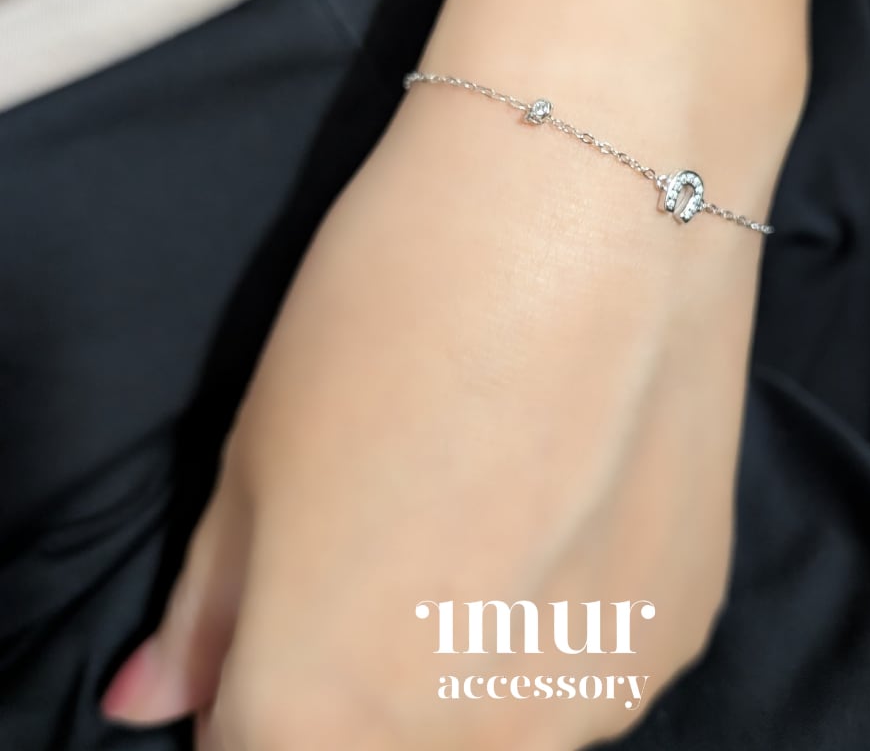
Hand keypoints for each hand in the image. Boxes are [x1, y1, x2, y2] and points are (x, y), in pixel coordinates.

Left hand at [100, 85, 791, 749]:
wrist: (595, 201)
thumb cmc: (401, 308)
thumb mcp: (258, 450)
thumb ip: (214, 608)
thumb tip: (159, 697)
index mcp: (326, 714)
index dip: (260, 681)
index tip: (283, 607)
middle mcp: (472, 741)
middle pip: (388, 747)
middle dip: (365, 673)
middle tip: (397, 524)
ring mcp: (595, 695)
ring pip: (495, 714)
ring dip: (473, 648)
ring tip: (500, 493)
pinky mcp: (682, 628)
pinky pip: (588, 659)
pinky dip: (565, 610)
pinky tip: (576, 486)